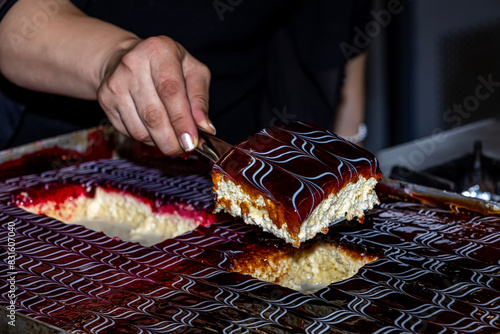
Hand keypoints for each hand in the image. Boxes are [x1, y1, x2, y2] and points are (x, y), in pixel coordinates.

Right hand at [98, 36, 214, 154]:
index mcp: (159, 50)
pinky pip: (129, 131)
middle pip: (153, 114)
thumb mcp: (193, 72)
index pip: (170, 91)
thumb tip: (205, 127)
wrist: (127, 58)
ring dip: (160, 141)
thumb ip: (200, 99)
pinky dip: (146, 138)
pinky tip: (154, 131)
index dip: (182, 120)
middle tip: (184, 149)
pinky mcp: (104, 99)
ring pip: (140, 128)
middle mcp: (132, 64)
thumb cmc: (168, 67)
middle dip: (171, 139)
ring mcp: (115, 82)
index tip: (191, 142)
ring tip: (172, 138)